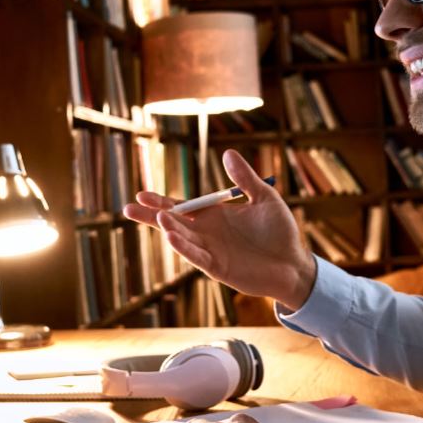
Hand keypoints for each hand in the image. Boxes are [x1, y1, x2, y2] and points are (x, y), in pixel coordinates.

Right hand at [123, 149, 316, 309]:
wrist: (295, 263)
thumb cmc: (280, 232)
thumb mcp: (264, 197)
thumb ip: (244, 178)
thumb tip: (227, 153)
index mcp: (214, 216)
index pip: (181, 207)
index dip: (161, 202)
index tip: (142, 194)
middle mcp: (207, 234)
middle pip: (173, 223)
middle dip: (151, 216)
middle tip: (128, 208)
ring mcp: (211, 251)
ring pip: (183, 239)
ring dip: (169, 228)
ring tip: (157, 217)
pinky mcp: (219, 268)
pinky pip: (197, 257)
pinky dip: (184, 247)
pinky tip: (171, 236)